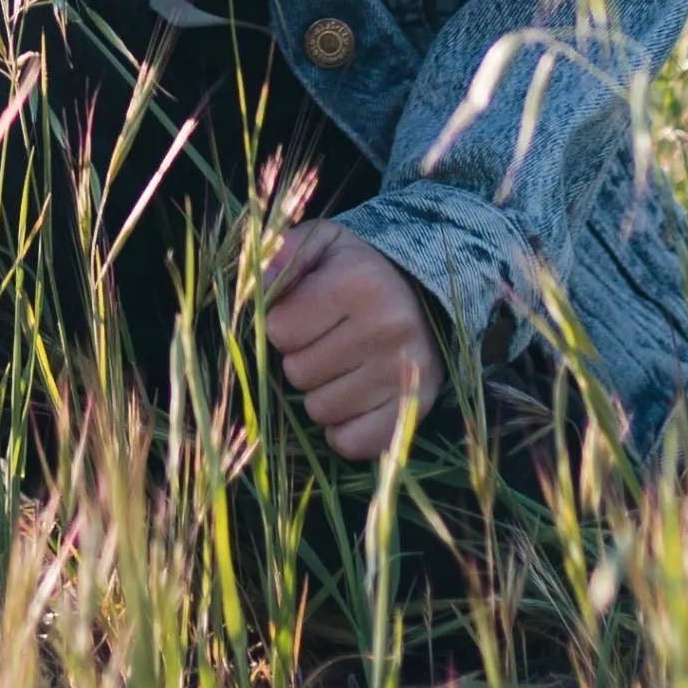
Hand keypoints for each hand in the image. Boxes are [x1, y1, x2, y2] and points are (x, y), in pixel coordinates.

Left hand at [261, 221, 444, 460]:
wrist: (427, 295)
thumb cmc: (361, 270)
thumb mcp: (323, 245)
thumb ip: (283, 252)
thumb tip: (260, 282)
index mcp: (360, 282)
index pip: (279, 329)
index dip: (285, 323)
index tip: (307, 313)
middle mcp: (387, 328)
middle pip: (298, 373)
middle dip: (304, 357)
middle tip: (329, 339)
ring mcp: (403, 373)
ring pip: (320, 410)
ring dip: (322, 391)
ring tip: (345, 364)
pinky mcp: (415, 409)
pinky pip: (351, 442)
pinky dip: (344, 428)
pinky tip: (355, 397)